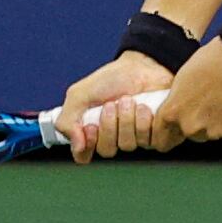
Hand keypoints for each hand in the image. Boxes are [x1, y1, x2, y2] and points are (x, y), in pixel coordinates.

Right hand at [56, 52, 173, 163]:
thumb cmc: (112, 78)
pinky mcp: (154, 135)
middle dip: (109, 126)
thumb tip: (77, 146)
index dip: (87, 145)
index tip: (91, 126)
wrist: (144, 66)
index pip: (83, 156)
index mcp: (91, 131)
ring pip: (127, 145)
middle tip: (111, 104)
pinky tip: (144, 107)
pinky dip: (143, 122)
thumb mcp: (80, 94)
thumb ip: (67, 120)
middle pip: (106, 151)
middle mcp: (112, 137)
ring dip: (126, 120)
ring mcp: (134, 138)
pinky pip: (148, 142)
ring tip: (128, 100)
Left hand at [149, 37, 221, 150]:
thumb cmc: (211, 62)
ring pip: (212, 133)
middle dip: (198, 123)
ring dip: (217, 122)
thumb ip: (178, 101)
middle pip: (190, 133)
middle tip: (210, 102)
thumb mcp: (183, 79)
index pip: (161, 136)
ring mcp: (212, 132)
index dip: (168, 133)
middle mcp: (190, 127)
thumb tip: (181, 107)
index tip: (174, 132)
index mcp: (173, 112)